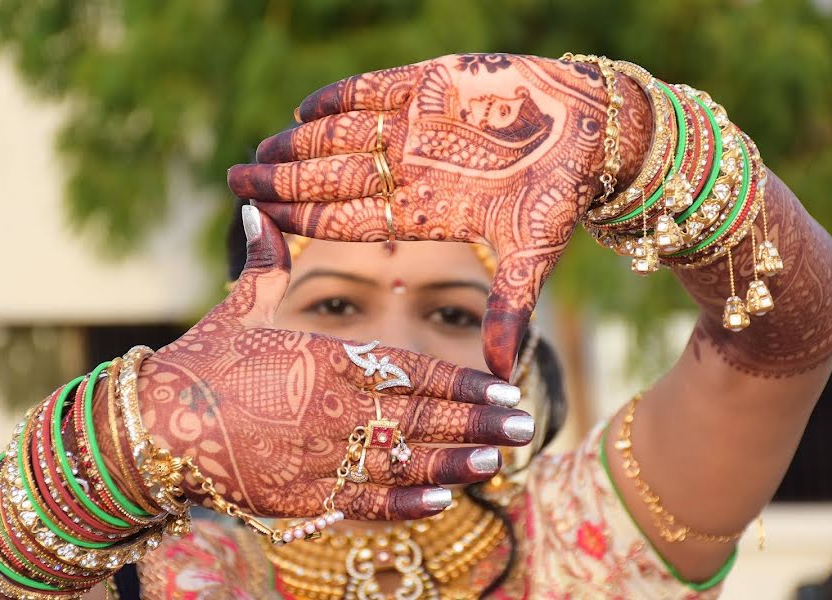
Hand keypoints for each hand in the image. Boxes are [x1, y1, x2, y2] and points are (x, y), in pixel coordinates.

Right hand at [136, 206, 531, 520]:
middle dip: (478, 424)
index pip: (411, 372)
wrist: (153, 425)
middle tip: (524, 425)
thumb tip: (256, 211)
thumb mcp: (240, 306)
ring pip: (404, 464)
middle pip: (421, 419)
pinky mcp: (301, 498)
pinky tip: (443, 502)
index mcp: (325, 359)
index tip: (503, 389)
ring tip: (499, 463)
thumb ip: (265, 263)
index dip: (462, 384)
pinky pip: (363, 503)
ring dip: (456, 465)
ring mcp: (319, 457)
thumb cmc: (204, 360)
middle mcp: (332, 409)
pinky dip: (405, 505)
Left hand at [228, 53, 651, 377]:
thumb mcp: (532, 257)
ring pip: (344, 134)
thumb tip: (502, 377)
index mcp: (423, 211)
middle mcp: (412, 170)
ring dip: (300, 141)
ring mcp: (419, 127)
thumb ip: (510, 309)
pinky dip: (342, 96)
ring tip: (260, 148)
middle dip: (283, 178)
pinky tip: (307, 107)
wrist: (595, 135)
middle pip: (333, 177)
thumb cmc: (562, 198)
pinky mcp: (436, 84)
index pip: (348, 218)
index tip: (259, 218)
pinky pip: (378, 89)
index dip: (303, 218)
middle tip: (236, 178)